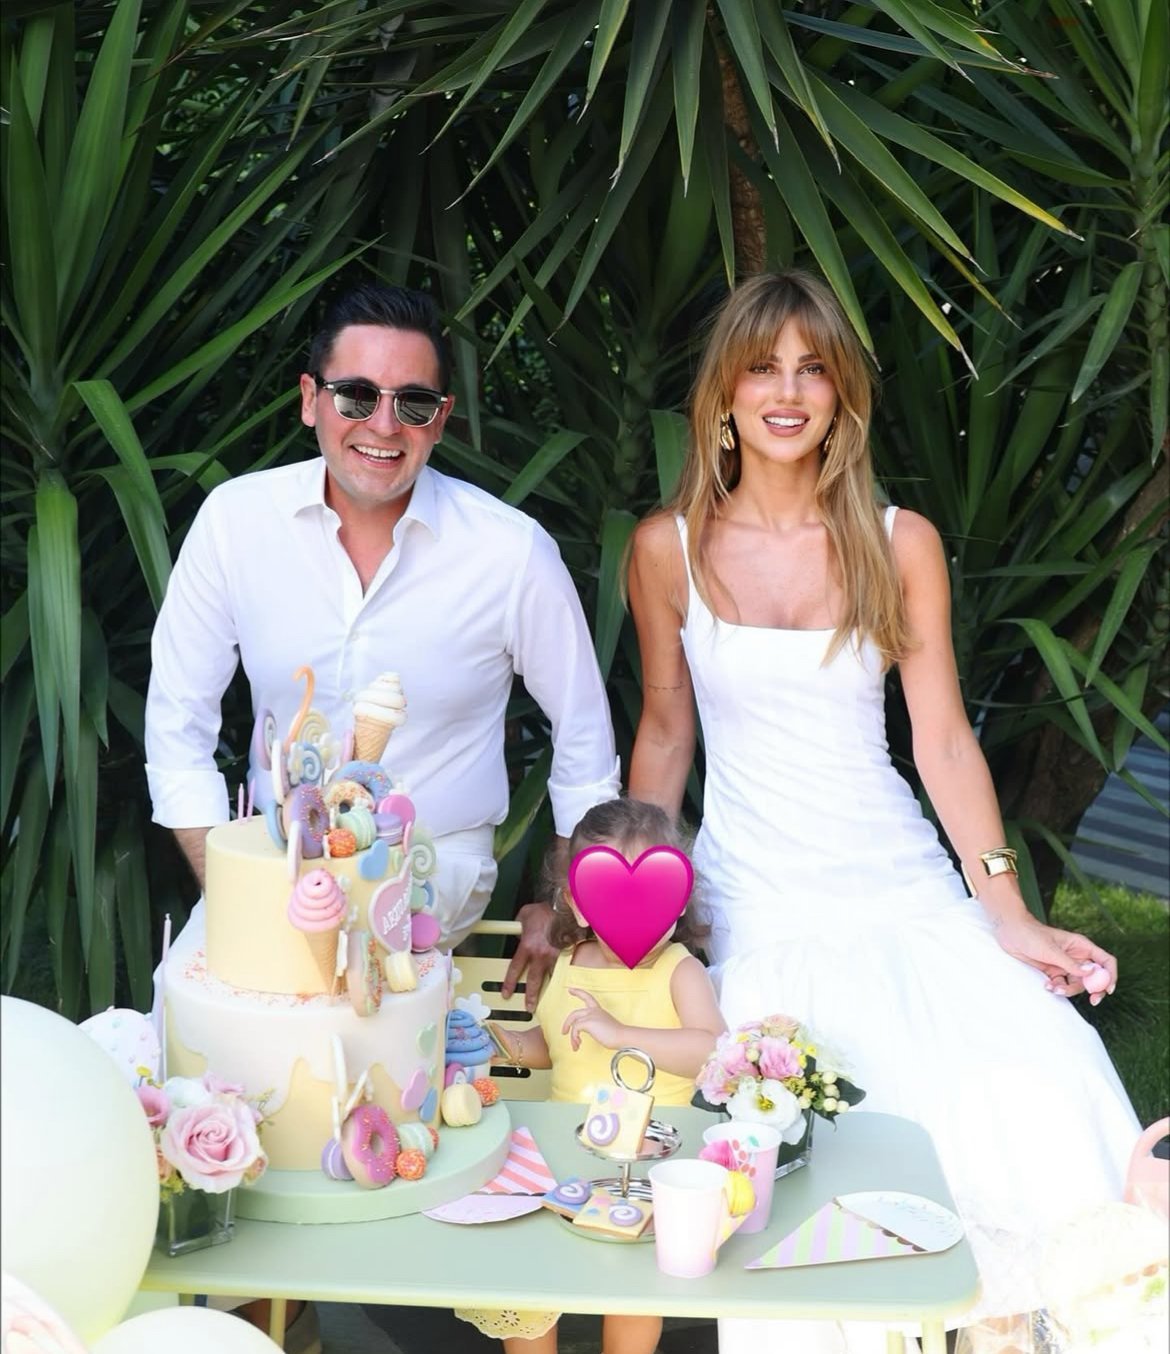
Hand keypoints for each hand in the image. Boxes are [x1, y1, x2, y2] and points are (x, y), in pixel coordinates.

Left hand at [500, 902, 558, 1010]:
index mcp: (527, 946)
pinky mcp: (567, 954)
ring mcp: (556, 955)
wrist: (565, 907)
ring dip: (548, 988)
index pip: (515, 969)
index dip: (509, 983)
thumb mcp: (524, 915)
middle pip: (534, 980)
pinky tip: (563, 983)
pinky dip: (562, 975)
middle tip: (529, 1008)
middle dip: (531, 996)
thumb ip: (517, 927)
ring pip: (551, 977)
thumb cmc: (544, 910)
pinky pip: (563, 967)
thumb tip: (516, 932)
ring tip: (548, 1000)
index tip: (506, 994)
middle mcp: (541, 954)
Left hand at [562, 988, 625, 1051]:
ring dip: (571, 1036)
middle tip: (563, 1032)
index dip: (578, 992)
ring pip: (573, 1022)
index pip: (588, 997)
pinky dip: (574, 1038)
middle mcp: (594, 1011)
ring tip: (574, 1045)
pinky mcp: (588, 1022)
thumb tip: (590, 1032)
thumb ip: (596, 1026)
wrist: (622, 1037)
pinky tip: (578, 1044)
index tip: (571, 990)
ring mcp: (591, 1015)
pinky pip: (575, 1029)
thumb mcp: (604, 1027)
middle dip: (567, 1023)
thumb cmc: (617, 1036)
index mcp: (599, 1010)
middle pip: (575, 1013)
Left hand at [993, 913, 1117, 1004]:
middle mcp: (1076, 956)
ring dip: (1068, 989)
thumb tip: (1092, 973)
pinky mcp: (1053, 971)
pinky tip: (1047, 986)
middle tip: (1093, 1001)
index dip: (1110, 975)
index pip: (1105, 961)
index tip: (1108, 989)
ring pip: (1077, 983)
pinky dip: (1057, 988)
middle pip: (1094, 977)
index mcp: (1081, 946)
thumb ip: (1071, 964)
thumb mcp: (1052, 950)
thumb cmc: (1031, 935)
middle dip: (1094, 989)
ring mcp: (1064, 964)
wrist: (1009, 933)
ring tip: (1054, 988)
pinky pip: (1062, 984)